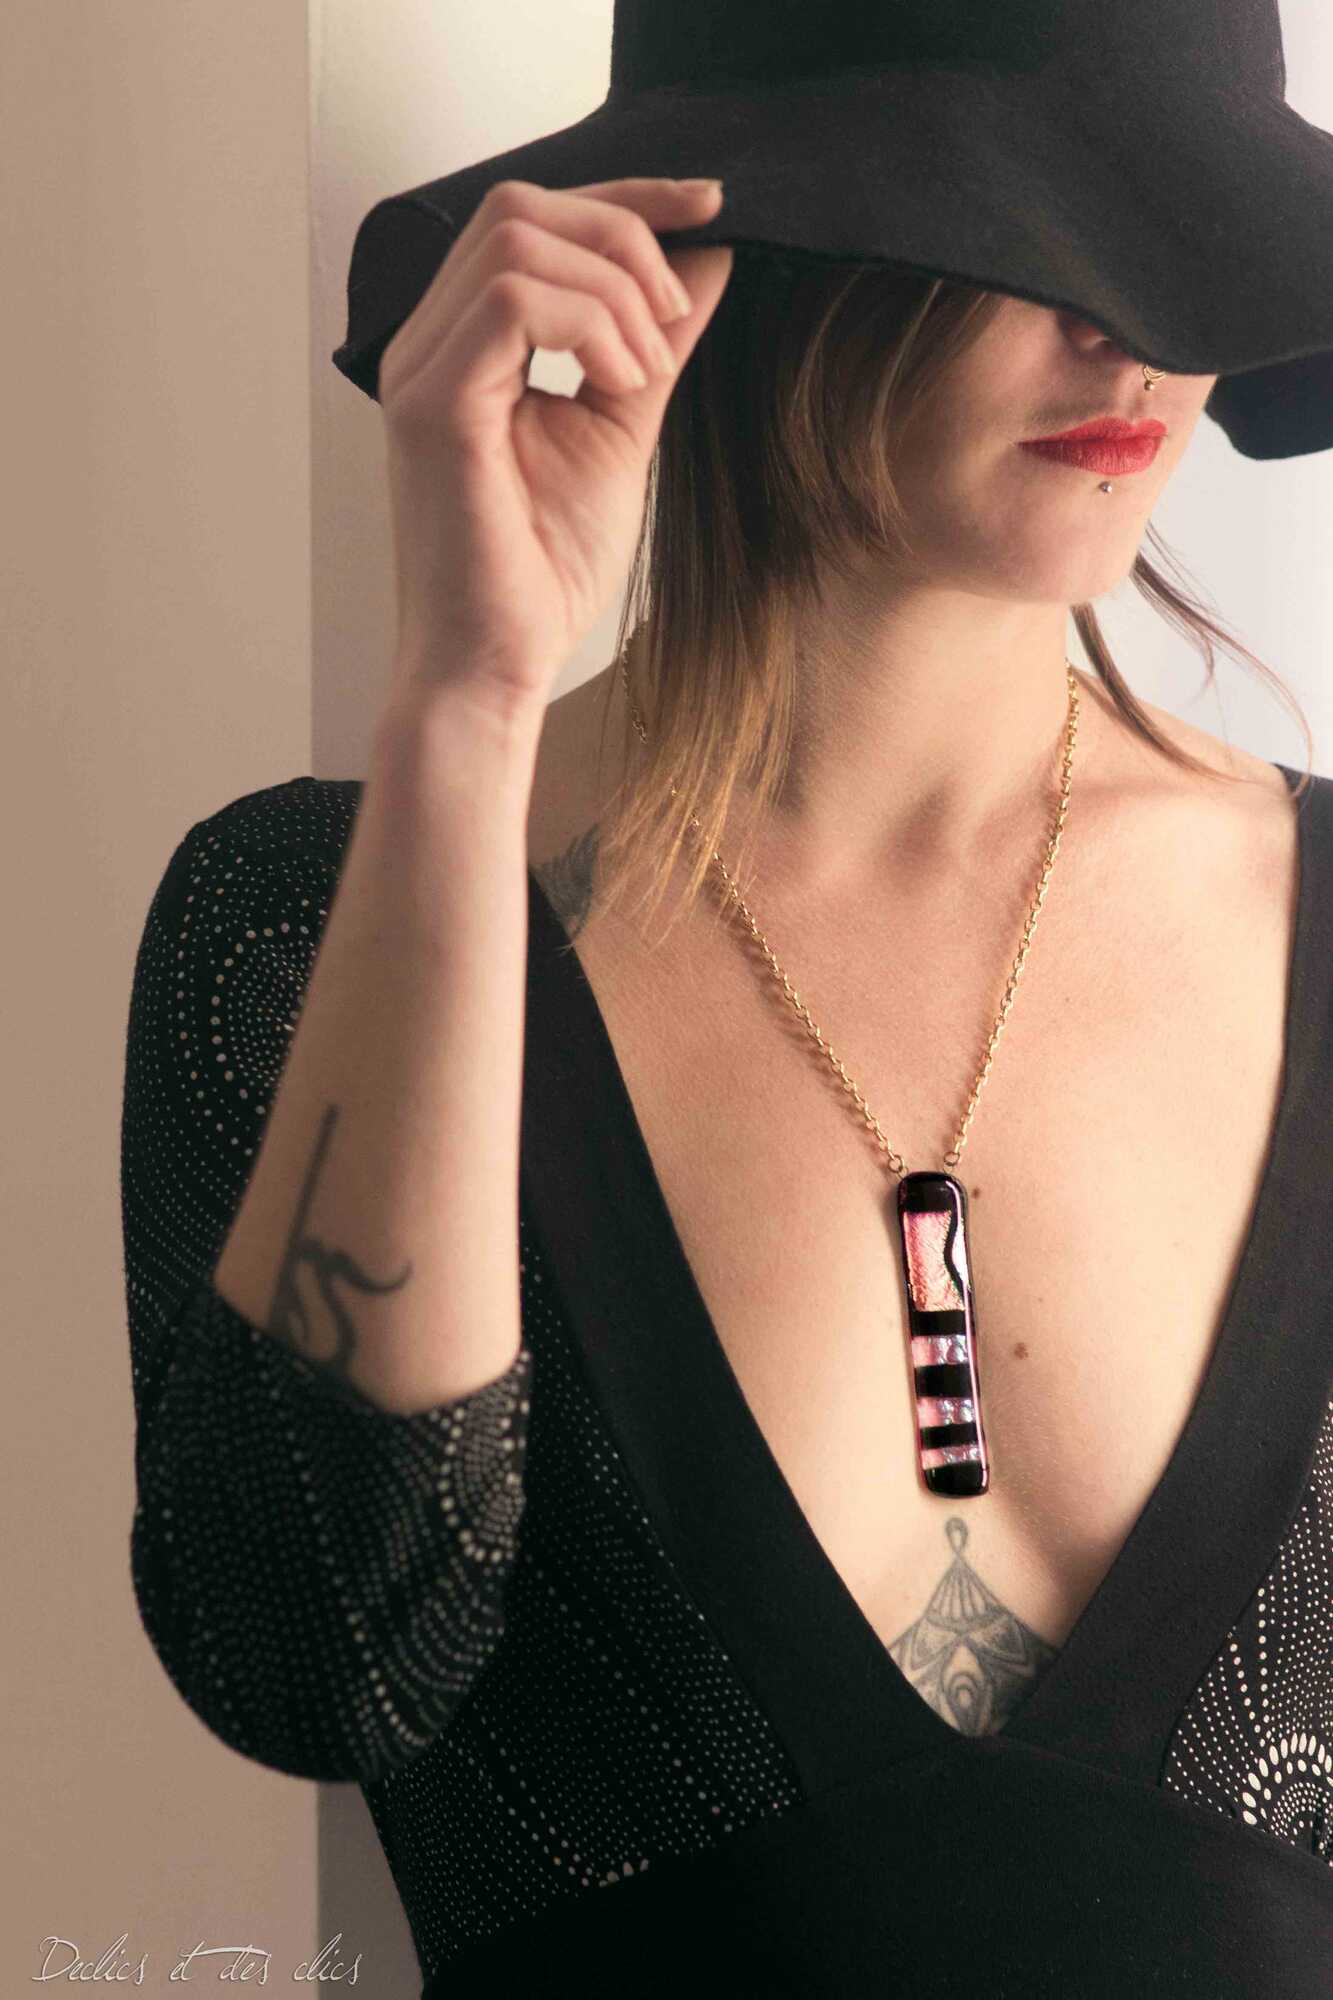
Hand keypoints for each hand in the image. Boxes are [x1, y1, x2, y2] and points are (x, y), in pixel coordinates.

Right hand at [375, 176, 732, 719]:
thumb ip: (654, 344)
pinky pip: (510, 303)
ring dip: (610, 293)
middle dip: (622, 238)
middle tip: (670, 320)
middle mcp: (427, 343)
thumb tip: (707, 261)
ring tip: (642, 374)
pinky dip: (587, 326)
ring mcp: (421, 370)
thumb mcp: (621, 429)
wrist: (497, 666)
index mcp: (462, 343)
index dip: (627, 198)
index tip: (711, 207)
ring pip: (517, 240)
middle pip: (520, 207)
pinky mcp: (432, 407)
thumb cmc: (542, 570)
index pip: (532, 218)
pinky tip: (618, 385)